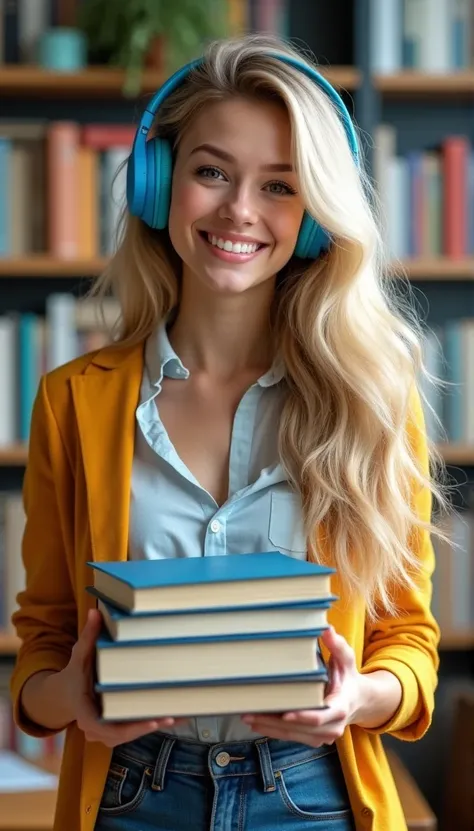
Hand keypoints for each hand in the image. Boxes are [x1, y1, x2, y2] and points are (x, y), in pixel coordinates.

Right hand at [62, 608, 184, 746]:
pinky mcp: (117, 730)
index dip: (127, 727)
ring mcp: (106, 732)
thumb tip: (95, 611)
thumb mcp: (79, 655)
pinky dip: (154, 723)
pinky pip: (136, 730)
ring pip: (131, 734)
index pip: (103, 725)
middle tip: (169, 717)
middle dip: (145, 726)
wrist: (66, 696)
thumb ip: (89, 636)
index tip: (149, 720)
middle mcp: (95, 727)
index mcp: (84, 711)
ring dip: (154, 725)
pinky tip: (177, 716)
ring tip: (178, 716)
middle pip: (122, 733)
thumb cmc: (75, 674)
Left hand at [241, 626, 362, 746]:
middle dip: (275, 722)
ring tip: (249, 717)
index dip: (302, 717)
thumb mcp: (345, 660)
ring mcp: (323, 736)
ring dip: (270, 728)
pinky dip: (274, 731)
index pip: (319, 717)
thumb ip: (337, 646)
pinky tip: (257, 723)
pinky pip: (292, 737)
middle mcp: (332, 727)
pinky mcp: (314, 739)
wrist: (357, 700)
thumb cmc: (347, 677)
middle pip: (300, 728)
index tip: (285, 713)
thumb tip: (326, 629)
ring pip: (293, 735)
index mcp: (340, 708)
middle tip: (251, 713)